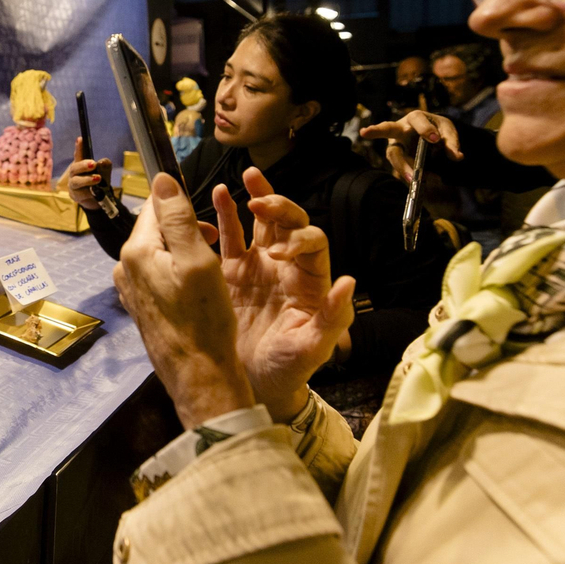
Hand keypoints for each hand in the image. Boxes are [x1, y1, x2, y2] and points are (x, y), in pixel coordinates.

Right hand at [64, 136, 112, 210]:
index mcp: (81, 165)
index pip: (79, 155)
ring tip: (98, 178)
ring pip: (76, 181)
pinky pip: (80, 193)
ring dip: (87, 179)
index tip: (80, 138)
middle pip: (74, 168)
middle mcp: (75, 174)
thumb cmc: (98, 183)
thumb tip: (102, 162)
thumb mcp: (105, 172)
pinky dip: (89, 192)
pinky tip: (94, 192)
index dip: (79, 147)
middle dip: (83, 165)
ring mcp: (74, 185)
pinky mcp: (76, 195)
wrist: (97, 200)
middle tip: (93, 164)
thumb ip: (105, 166)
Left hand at [114, 174, 254, 429]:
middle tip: (214, 247)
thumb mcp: (198, 260)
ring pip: (159, 251)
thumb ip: (178, 217)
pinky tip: (198, 289)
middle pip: (156, 228)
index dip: (183, 205)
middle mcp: (125, 267)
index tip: (207, 220)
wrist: (199, 375)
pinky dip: (178, 272)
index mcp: (136, 251)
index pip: (155, 205)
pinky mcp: (140, 305)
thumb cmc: (204, 320)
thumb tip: (161, 178)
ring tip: (210, 269)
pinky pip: (158, 274)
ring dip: (184, 251)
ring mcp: (130, 288)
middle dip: (186, 230)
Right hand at [215, 166, 356, 421]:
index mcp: (311, 279)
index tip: (279, 252)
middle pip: (289, 222)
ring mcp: (258, 267)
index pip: (312, 242)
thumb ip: (333, 316)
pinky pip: (229, 238)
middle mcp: (287, 266)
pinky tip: (215, 197)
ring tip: (244, 178)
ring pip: (260, 223)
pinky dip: (224, 215)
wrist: (256, 385)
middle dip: (277, 205)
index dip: (299, 238)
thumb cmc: (291, 368)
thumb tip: (349, 282)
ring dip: (255, 197)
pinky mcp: (231, 273)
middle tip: (259, 199)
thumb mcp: (314, 347)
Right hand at [360, 111, 462, 182]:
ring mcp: (396, 145)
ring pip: (393, 155)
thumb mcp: (448, 131)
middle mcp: (400, 129)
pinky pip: (401, 167)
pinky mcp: (398, 159)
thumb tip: (457, 157)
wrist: (433, 138)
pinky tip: (423, 181)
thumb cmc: (437, 129)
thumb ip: (452, 142)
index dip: (425, 129)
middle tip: (364, 132)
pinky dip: (412, 175)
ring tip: (412, 179)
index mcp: (415, 118)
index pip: (417, 120)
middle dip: (375, 131)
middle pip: (387, 129)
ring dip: (401, 166)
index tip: (435, 139)